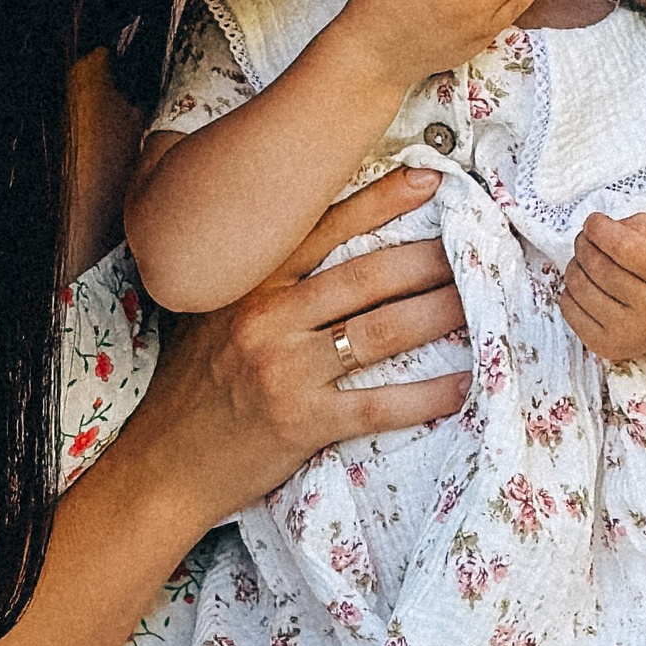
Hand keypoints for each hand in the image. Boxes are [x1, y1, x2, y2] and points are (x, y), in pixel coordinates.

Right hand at [115, 168, 469, 534]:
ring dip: (441, 315)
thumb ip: (248, 274)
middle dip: (431, 259)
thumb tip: (292, 230)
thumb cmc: (189, 386)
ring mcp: (286, 370)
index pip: (324, 228)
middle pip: (368, 276)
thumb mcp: (206, 313)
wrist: (161, 465)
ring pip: (383, 332)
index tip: (431, 180)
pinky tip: (466, 385)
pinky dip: (428, 395)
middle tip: (478, 246)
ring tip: (483, 301)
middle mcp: (268, 318)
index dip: (382, 202)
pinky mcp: (302, 422)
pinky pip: (379, 405)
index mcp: (249, 285)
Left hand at [558, 210, 645, 367]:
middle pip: (598, 265)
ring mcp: (630, 332)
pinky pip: (569, 309)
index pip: (625, 247)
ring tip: (588, 259)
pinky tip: (588, 284)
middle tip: (588, 237)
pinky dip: (571, 290)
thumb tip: (606, 227)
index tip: (595, 221)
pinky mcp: (607, 345)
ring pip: (579, 285)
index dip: (600, 228)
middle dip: (585, 242)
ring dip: (576, 263)